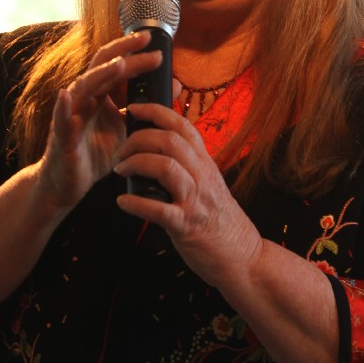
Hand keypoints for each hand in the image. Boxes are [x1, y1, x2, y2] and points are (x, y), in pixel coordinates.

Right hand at [38, 31, 161, 213]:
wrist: (69, 183)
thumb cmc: (94, 153)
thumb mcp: (128, 128)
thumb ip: (147, 107)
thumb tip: (175, 85)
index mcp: (99, 95)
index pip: (115, 64)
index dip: (132, 51)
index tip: (153, 42)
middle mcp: (83, 98)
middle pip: (101, 67)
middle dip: (123, 52)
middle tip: (145, 41)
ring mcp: (70, 115)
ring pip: (83, 87)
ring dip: (100, 75)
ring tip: (120, 65)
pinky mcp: (62, 137)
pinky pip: (61, 119)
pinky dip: (62, 106)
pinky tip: (65, 94)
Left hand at [114, 102, 263, 288]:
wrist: (242, 255)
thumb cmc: (218, 219)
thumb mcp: (208, 182)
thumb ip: (188, 163)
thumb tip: (158, 145)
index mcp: (205, 163)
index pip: (182, 125)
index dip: (156, 111)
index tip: (133, 108)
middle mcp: (202, 176)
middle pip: (171, 141)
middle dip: (139, 139)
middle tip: (121, 150)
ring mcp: (196, 201)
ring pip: (166, 167)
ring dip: (136, 164)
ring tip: (121, 171)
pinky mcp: (187, 226)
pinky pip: (159, 210)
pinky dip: (136, 204)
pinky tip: (122, 202)